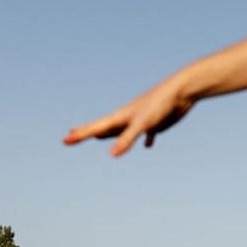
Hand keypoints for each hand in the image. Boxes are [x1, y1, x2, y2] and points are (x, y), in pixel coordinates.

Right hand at [64, 76, 194, 155]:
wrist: (181, 91)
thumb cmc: (160, 105)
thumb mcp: (142, 124)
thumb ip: (127, 139)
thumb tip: (112, 154)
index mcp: (121, 117)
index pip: (95, 128)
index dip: (80, 135)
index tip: (65, 140)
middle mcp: (127, 118)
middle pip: (103, 128)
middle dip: (86, 133)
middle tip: (72, 135)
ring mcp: (141, 120)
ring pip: (121, 130)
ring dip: (110, 135)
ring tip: (98, 137)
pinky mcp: (155, 123)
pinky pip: (146, 134)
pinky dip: (145, 140)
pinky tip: (148, 145)